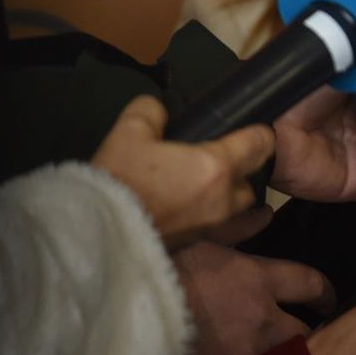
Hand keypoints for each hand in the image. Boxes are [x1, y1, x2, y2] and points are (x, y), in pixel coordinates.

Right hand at [91, 94, 272, 247]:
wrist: (94, 234)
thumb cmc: (118, 180)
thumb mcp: (129, 133)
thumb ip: (150, 112)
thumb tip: (157, 109)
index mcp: (215, 167)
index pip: (259, 145)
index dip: (261, 133)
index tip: (256, 128)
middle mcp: (222, 200)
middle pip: (252, 182)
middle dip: (247, 169)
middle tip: (233, 157)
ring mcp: (210, 227)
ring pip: (241, 211)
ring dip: (237, 198)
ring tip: (227, 188)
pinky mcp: (193, 245)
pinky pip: (224, 234)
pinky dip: (227, 226)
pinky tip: (219, 218)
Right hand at [176, 209, 335, 354]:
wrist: (134, 318)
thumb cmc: (167, 272)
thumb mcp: (203, 240)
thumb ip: (238, 228)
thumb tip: (266, 212)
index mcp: (260, 281)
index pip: (310, 284)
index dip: (326, 291)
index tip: (328, 297)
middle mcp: (262, 319)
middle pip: (305, 330)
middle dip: (310, 329)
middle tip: (311, 328)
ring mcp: (246, 354)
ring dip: (289, 353)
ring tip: (287, 351)